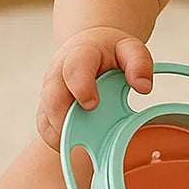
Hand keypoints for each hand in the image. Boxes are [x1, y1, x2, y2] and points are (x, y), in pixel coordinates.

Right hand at [36, 26, 152, 150]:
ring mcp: (50, 90)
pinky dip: (58, 138)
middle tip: (85, 132)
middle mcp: (59, 71)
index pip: (74, 68)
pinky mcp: (47, 106)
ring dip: (61, 132)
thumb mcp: (131, 48)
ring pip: (45, 116)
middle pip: (52, 96)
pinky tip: (76, 142)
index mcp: (81, 53)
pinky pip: (45, 127)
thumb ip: (139, 63)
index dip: (81, 88)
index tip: (93, 105)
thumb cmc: (111, 51)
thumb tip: (143, 87)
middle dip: (65, 118)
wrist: (93, 47)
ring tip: (83, 141)